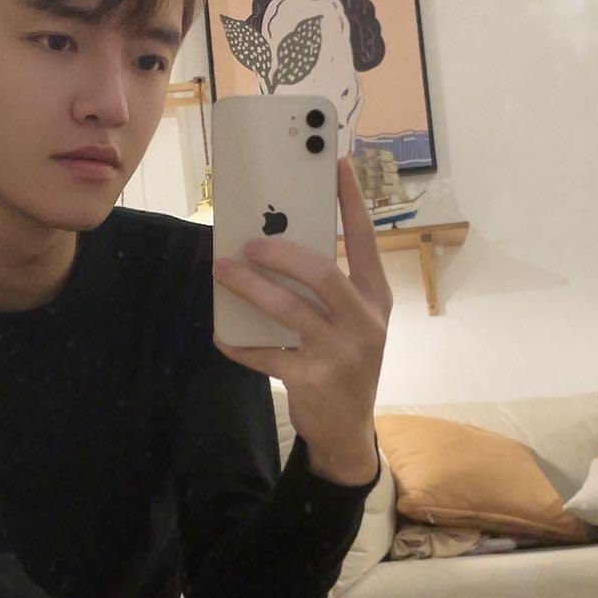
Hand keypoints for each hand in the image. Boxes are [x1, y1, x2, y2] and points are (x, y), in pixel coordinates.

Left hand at [212, 155, 392, 478]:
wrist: (348, 432)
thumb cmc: (344, 360)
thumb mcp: (352, 322)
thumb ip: (328, 288)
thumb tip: (278, 241)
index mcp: (376, 298)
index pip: (364, 241)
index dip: (351, 202)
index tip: (337, 165)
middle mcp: (364, 322)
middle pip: (322, 274)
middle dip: (282, 253)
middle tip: (249, 244)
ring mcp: (340, 353)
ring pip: (289, 310)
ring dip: (250, 288)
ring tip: (223, 271)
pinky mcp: (311, 380)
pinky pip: (265, 353)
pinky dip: (238, 341)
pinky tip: (221, 331)